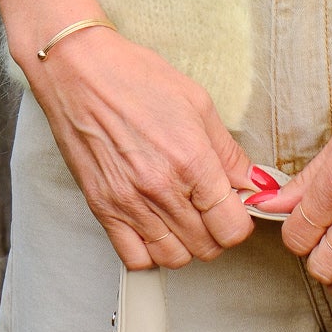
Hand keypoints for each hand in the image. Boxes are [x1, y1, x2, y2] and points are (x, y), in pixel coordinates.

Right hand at [25, 29, 255, 269]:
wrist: (80, 72)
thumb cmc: (135, 78)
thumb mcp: (197, 102)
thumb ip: (228, 151)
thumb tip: (251, 182)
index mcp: (191, 159)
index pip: (232, 226)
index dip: (240, 221)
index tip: (235, 208)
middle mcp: (161, 188)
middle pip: (207, 247)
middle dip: (216, 231)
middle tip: (211, 208)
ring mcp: (130, 203)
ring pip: (174, 258)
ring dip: (186, 244)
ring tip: (184, 216)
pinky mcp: (103, 209)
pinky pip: (135, 259)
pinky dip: (150, 252)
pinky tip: (155, 227)